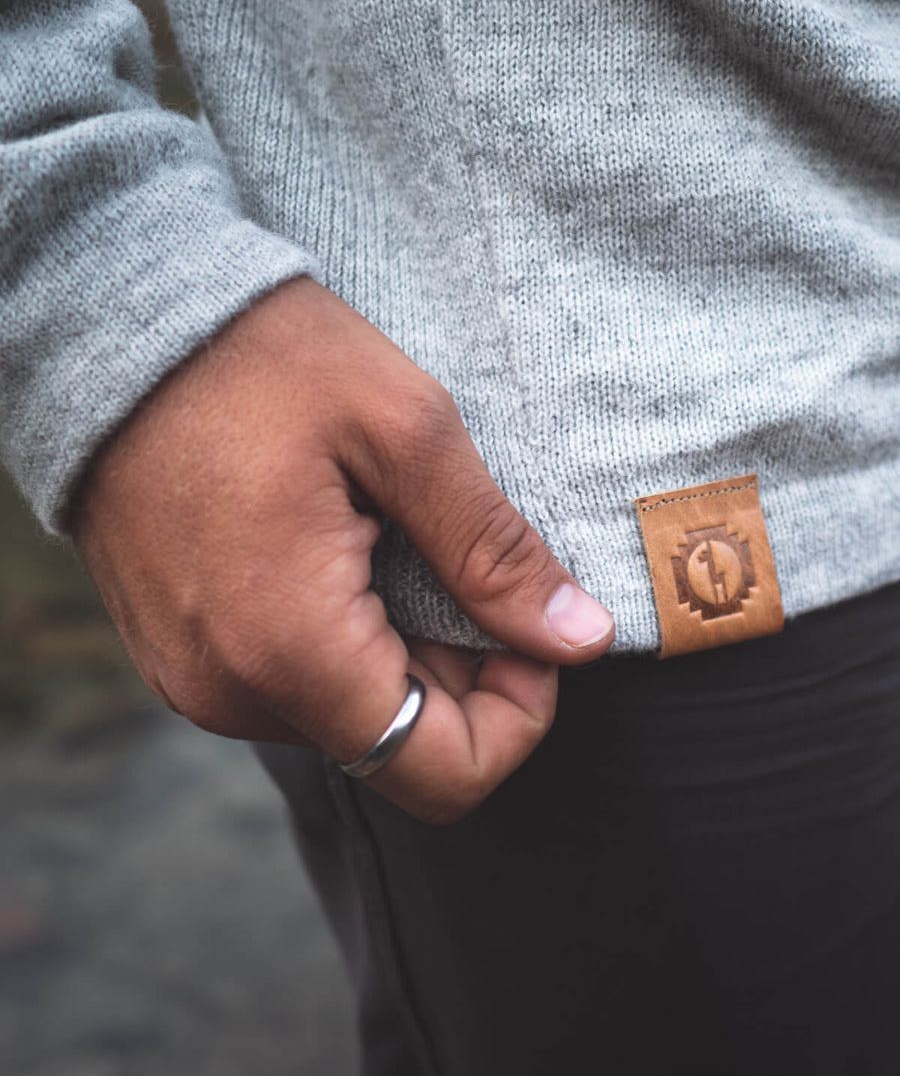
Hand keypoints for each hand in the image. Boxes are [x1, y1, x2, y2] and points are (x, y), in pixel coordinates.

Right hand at [73, 278, 613, 822]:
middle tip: (462, 559)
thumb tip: (581, 639)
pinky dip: (345, 638)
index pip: (442, 774)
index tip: (528, 632)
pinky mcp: (185, 653)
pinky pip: (293, 683)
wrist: (113, 330)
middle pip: (399, 744)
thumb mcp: (404, 430)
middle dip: (463, 672)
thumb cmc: (259, 359)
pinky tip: (346, 550)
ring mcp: (199, 678)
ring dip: (403, 648)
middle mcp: (234, 691)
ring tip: (394, 540)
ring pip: (349, 714)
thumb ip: (494, 551)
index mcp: (290, 648)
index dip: (517, 719)